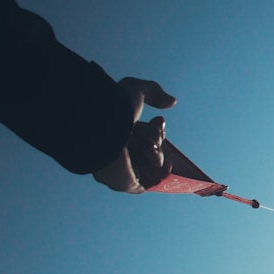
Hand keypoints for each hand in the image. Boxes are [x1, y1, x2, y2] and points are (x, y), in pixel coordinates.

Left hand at [93, 77, 176, 192]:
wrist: (102, 128)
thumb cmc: (114, 109)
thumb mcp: (136, 90)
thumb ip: (153, 92)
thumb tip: (172, 101)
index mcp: (116, 133)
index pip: (142, 135)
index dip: (155, 128)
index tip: (158, 119)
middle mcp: (117, 151)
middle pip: (150, 149)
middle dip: (157, 139)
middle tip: (152, 134)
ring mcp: (121, 168)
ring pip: (152, 163)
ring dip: (158, 153)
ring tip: (149, 147)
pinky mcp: (126, 183)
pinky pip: (150, 182)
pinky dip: (161, 174)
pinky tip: (166, 164)